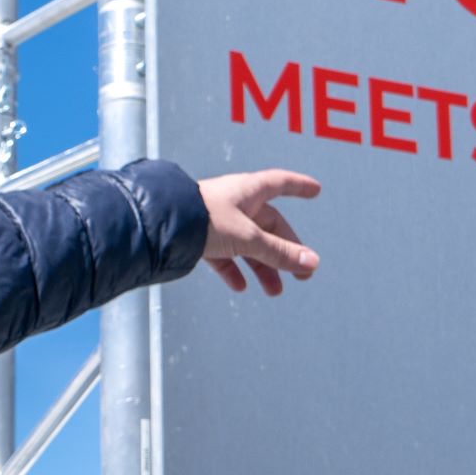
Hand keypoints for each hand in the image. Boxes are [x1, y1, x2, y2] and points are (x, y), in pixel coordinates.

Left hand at [199, 169, 320, 295]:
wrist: (160, 227)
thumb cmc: (203, 218)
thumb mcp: (248, 238)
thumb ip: (279, 253)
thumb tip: (311, 263)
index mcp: (248, 191)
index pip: (281, 183)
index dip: (299, 186)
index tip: (315, 190)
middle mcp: (234, 203)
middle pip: (269, 226)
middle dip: (286, 251)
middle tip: (303, 273)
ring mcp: (217, 221)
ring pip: (248, 245)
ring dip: (263, 267)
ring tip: (275, 291)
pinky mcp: (201, 237)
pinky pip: (224, 255)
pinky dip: (234, 270)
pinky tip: (240, 286)